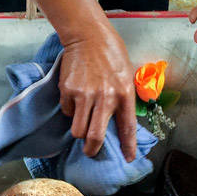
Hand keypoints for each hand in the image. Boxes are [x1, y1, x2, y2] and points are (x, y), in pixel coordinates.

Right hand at [59, 28, 136, 161]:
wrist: (88, 36)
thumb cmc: (111, 56)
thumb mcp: (127, 76)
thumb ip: (125, 99)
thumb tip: (122, 124)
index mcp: (124, 94)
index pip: (128, 128)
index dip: (128, 147)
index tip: (128, 159)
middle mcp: (105, 97)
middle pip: (95, 138)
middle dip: (92, 150)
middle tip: (90, 152)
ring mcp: (85, 95)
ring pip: (78, 130)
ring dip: (79, 131)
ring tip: (82, 122)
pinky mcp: (68, 91)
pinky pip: (68, 112)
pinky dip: (71, 110)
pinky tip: (76, 97)